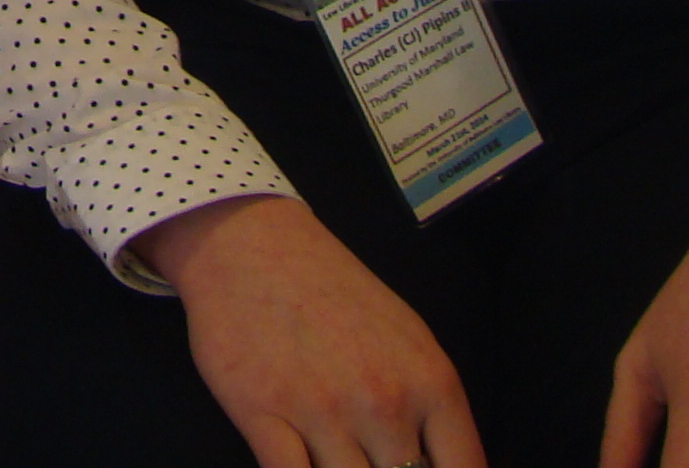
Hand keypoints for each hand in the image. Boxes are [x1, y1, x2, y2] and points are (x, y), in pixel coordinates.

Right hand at [138, 194, 487, 467]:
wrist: (250, 242)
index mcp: (430, 382)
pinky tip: (299, 461)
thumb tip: (437, 465)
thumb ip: (430, 408)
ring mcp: (323, 412)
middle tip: (369, 457)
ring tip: (334, 456)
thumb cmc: (332, 289)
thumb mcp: (406, 338)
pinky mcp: (262, 416)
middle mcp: (384, 403)